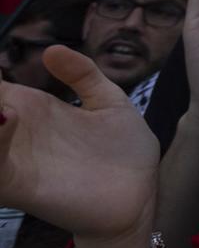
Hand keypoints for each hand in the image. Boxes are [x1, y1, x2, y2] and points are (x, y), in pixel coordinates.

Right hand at [0, 47, 158, 247]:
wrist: (137, 198)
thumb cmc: (124, 151)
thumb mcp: (108, 102)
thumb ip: (83, 74)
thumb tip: (52, 49)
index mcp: (32, 108)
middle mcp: (15, 131)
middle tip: (1, 97)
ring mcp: (11, 157)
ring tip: (1, 109)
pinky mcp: (15, 185)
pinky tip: (3, 122)